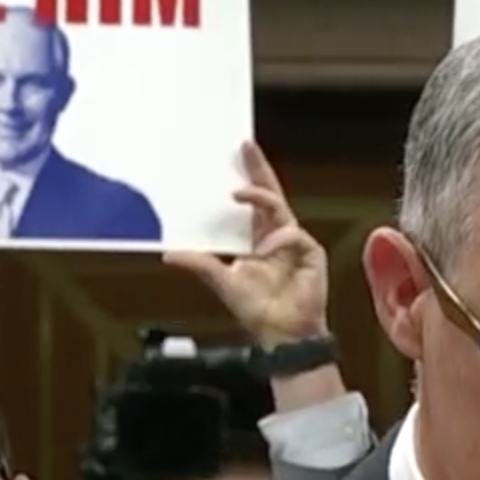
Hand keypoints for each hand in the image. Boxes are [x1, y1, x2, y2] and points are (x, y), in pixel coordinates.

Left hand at [165, 141, 328, 348]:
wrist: (281, 333)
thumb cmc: (258, 310)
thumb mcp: (222, 282)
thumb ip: (200, 264)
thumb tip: (169, 255)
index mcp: (258, 238)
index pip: (253, 201)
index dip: (247, 177)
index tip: (236, 153)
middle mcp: (277, 235)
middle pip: (270, 193)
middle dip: (259, 169)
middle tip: (246, 146)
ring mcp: (296, 242)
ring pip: (280, 207)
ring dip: (259, 197)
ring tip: (238, 194)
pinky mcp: (311, 253)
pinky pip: (293, 234)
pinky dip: (277, 240)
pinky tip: (264, 252)